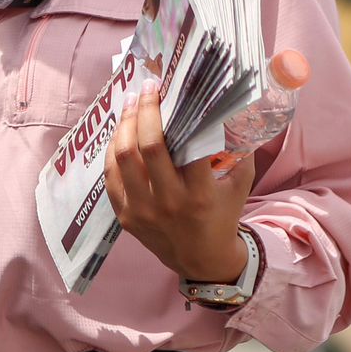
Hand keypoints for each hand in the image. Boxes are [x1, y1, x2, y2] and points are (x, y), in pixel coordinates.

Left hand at [104, 80, 255, 281]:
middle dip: (144, 111)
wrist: (203, 261)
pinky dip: (112, 151)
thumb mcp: (239, 185)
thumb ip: (238, 151)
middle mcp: (168, 202)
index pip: (182, 145)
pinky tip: (120, 134)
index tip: (165, 90)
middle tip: (146, 90)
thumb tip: (226, 111)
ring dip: (124, 125)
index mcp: (199, 193)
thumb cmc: (223, 216)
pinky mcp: (125, 217)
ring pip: (122, 158)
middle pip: (146, 146)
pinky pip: (110, 176)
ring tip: (130, 105)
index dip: (169, 113)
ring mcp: (142, 211)